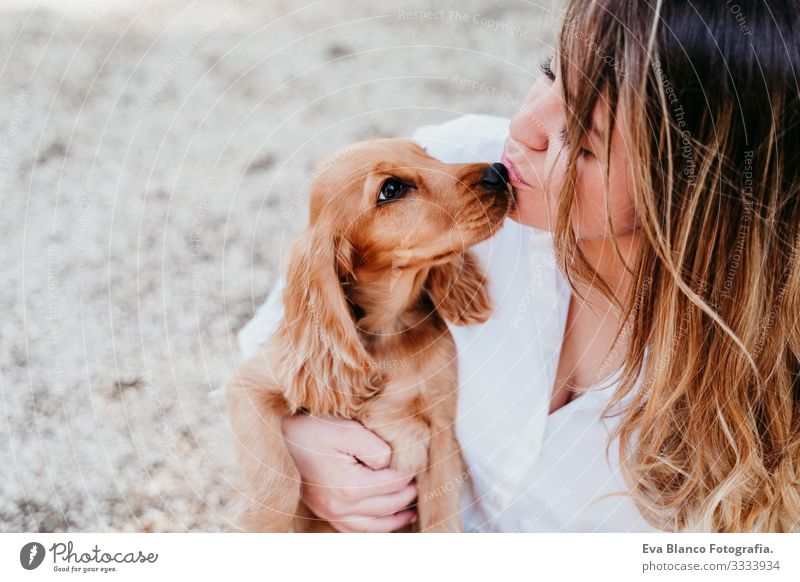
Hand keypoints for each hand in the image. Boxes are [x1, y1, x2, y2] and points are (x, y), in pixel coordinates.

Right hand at [282, 415, 416, 531]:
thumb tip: (392, 463)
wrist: (279, 436)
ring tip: (413, 505)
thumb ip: (376, 448)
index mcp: (349, 488)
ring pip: (375, 526)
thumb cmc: (312, 429)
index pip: (394, 483)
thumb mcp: (347, 429)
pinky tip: (388, 518)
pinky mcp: (325, 512)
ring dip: (397, 516)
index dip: (410, 470)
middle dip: (409, 491)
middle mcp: (339, 507)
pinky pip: (356, 530)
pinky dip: (376, 528)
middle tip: (421, 477)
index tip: (417, 457)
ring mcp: (331, 513)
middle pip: (389, 504)